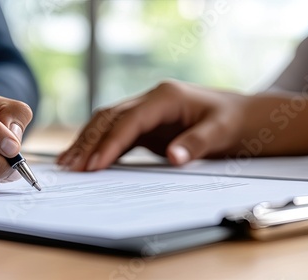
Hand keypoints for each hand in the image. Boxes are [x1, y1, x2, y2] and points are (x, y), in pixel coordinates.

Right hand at [57, 80, 248, 170]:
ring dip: (86, 142)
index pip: (129, 120)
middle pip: (109, 118)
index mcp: (165, 97)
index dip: (110, 143)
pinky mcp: (143, 124)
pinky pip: (114, 132)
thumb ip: (197, 144)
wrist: (239, 116)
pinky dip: (98, 145)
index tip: (95, 165)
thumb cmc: (231, 121)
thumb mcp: (221, 132)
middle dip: (88, 142)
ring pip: (106, 123)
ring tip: (68, 163)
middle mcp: (149, 100)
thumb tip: (174, 158)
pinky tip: (85, 158)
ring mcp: (144, 111)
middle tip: (71, 166)